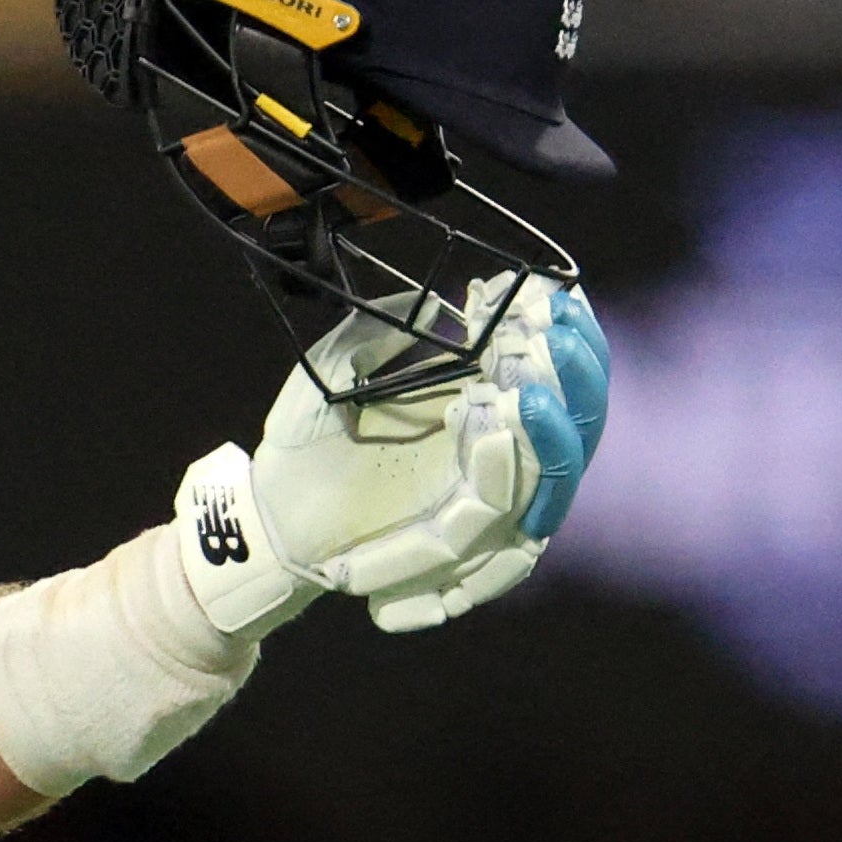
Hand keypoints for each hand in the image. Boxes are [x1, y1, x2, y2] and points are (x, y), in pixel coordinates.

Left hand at [174, 275, 609, 637]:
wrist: (266, 509)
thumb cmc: (304, 443)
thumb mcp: (339, 368)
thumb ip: (383, 329)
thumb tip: (438, 302)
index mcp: (481, 416)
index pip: (554, 383)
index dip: (570, 344)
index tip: (560, 297)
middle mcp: (496, 464)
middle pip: (572, 431)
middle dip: (575, 379)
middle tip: (554, 333)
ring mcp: (480, 508)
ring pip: (545, 475)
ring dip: (547, 428)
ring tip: (527, 383)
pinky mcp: (451, 543)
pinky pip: (490, 514)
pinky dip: (498, 470)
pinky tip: (491, 425)